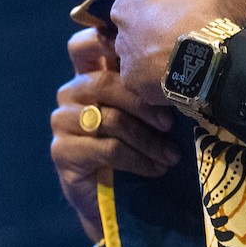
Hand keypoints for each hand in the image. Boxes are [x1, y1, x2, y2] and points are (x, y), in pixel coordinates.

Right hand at [51, 27, 181, 243]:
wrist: (117, 205)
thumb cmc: (138, 152)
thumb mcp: (146, 115)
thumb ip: (147, 87)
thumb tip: (184, 62)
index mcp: (88, 77)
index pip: (82, 46)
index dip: (103, 41)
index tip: (138, 52)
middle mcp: (70, 95)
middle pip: (104, 83)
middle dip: (143, 103)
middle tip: (171, 125)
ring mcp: (62, 123)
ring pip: (109, 118)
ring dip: (147, 139)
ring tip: (171, 156)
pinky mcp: (62, 152)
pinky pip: (106, 148)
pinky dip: (137, 159)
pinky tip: (155, 169)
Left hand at [108, 0, 245, 101]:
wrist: (211, 56)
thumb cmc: (215, 10)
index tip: (163, 0)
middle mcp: (121, 12)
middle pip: (132, 16)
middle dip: (152, 23)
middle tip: (182, 31)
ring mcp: (122, 47)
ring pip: (136, 49)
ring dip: (153, 51)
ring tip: (183, 58)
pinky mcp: (129, 77)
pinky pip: (141, 77)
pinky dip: (156, 78)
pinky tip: (177, 79)